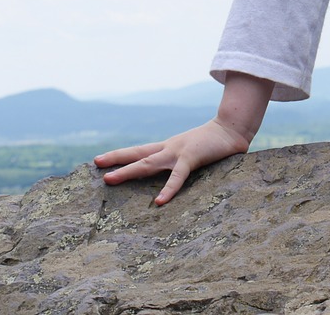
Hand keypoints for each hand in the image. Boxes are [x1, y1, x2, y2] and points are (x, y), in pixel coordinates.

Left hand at [95, 118, 252, 204]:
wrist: (233, 127)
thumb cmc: (216, 142)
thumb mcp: (194, 150)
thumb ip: (185, 161)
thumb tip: (178, 172)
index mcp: (169, 147)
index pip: (140, 151)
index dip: (120, 155)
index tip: (100, 160)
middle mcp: (168, 148)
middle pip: (137, 153)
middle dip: (116, 159)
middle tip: (96, 163)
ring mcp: (178, 152)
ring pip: (147, 163)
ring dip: (127, 170)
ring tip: (109, 179)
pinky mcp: (191, 158)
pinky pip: (177, 176)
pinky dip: (168, 189)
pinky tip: (159, 201)